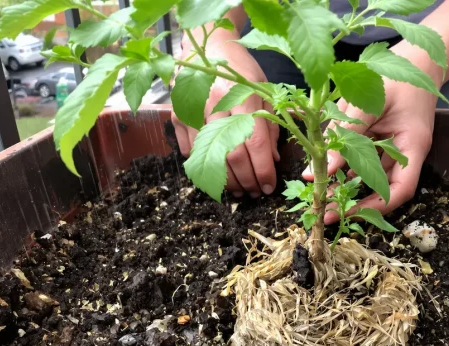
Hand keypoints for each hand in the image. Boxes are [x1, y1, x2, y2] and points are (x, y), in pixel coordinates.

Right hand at [172, 41, 279, 197]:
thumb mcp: (264, 91)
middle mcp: (215, 104)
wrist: (208, 49)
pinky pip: (189, 151)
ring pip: (208, 157)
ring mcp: (192, 110)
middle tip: (254, 192)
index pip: (254, 143)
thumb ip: (270, 125)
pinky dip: (203, 167)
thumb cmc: (242, 71)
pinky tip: (216, 174)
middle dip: (245, 180)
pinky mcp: (177, 115)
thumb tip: (271, 160)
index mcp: (242, 96)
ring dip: (224, 180)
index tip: (269, 186)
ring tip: (238, 190)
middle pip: (231, 155)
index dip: (262, 170)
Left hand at [303, 45, 438, 224]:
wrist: (415, 57)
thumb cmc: (397, 73)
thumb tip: (319, 171)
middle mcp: (405, 152)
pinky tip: (323, 170)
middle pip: (383, 189)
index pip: (401, 189)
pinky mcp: (381, 139)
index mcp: (412, 146)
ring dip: (346, 186)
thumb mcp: (369, 100)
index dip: (376, 207)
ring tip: (319, 193)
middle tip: (324, 211)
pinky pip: (363, 158)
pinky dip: (345, 166)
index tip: (349, 215)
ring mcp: (394, 146)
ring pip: (369, 175)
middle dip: (354, 203)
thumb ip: (345, 135)